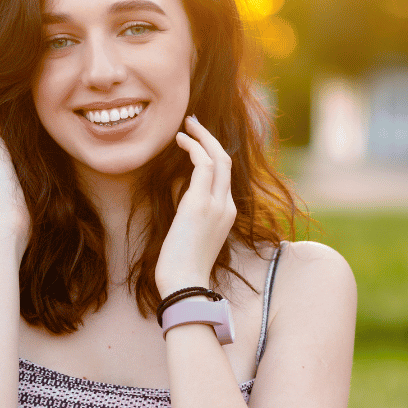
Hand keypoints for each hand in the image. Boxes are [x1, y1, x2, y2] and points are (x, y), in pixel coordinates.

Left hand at [155, 116, 236, 295]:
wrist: (184, 284)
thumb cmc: (183, 267)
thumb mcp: (192, 236)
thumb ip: (193, 215)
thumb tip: (182, 199)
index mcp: (227, 214)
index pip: (225, 176)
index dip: (212, 153)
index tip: (196, 142)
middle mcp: (227, 206)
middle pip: (226, 161)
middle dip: (210, 138)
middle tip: (192, 122)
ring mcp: (216, 204)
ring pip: (218, 158)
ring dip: (201, 137)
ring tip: (185, 125)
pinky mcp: (199, 204)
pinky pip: (203, 165)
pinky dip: (193, 148)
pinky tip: (180, 140)